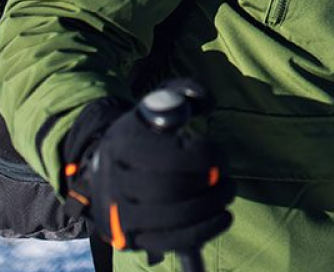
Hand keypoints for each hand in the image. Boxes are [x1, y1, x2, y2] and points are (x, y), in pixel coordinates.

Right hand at [61, 86, 233, 258]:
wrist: (106, 170)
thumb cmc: (144, 134)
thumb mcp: (158, 103)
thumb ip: (186, 92)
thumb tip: (209, 102)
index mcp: (122, 144)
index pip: (169, 156)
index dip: (204, 156)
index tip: (219, 154)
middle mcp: (115, 180)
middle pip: (170, 189)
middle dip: (211, 183)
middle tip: (228, 177)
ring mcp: (120, 213)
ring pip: (173, 217)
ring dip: (211, 205)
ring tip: (226, 192)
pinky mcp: (132, 238)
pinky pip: (171, 241)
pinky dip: (203, 232)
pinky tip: (223, 217)